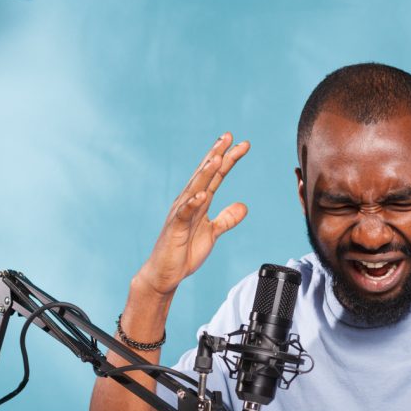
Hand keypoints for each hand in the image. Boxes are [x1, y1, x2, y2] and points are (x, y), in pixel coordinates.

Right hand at [135, 133, 250, 296]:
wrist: (166, 272)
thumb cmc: (185, 251)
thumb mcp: (212, 233)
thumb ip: (227, 219)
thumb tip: (244, 206)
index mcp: (199, 202)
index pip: (216, 176)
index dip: (228, 159)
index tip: (241, 144)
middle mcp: (189, 202)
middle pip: (205, 174)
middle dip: (217, 155)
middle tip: (229, 137)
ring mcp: (181, 214)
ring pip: (194, 188)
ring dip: (206, 173)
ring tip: (217, 157)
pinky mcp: (176, 229)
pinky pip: (185, 213)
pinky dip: (193, 203)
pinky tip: (202, 194)